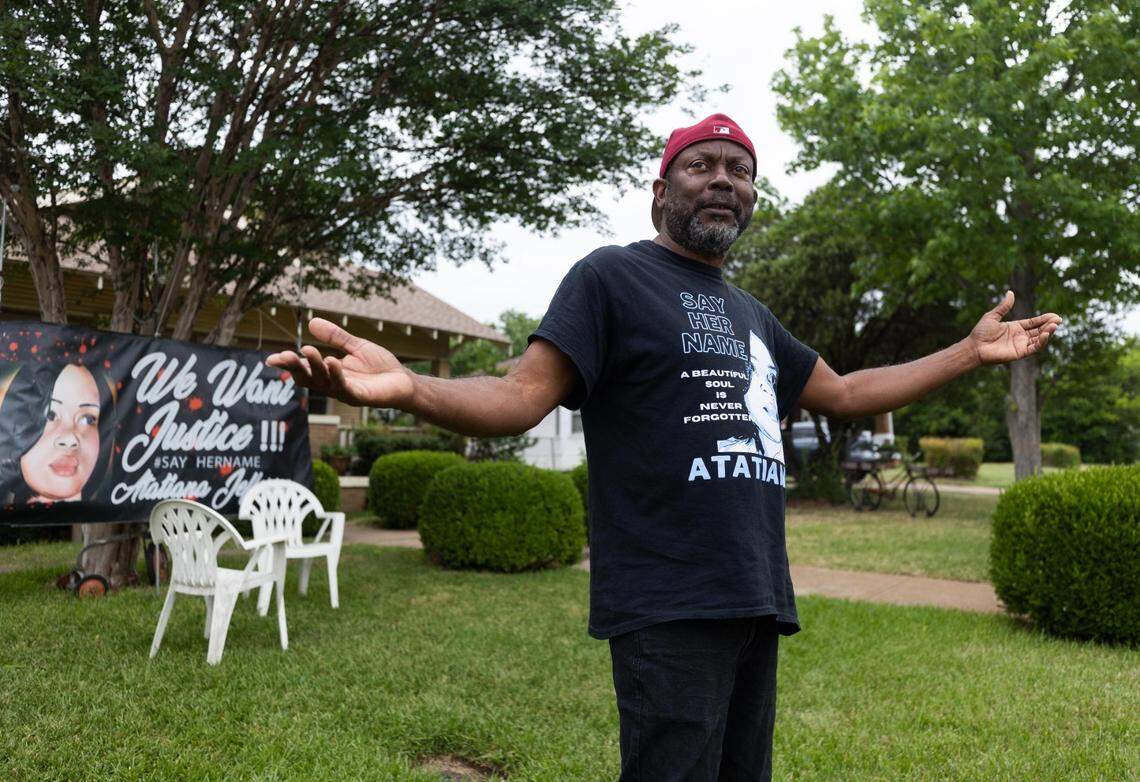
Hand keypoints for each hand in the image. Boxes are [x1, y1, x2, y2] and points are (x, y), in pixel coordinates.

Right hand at [265, 318, 415, 407]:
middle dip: (295, 368)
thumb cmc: (380, 367)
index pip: (304, 371)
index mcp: (329, 374)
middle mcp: (333, 385)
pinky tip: (333, 362)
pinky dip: (337, 375)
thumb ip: (335, 337)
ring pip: (324, 382)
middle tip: (284, 355)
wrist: (404, 380)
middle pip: (308, 379)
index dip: (288, 365)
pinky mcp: (360, 397)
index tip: (271, 359)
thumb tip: (311, 322)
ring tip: (308, 350)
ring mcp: (346, 392)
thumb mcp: (356, 347)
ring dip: (315, 367)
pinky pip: (345, 387)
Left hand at [969, 291, 1061, 365]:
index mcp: (1015, 327)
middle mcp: (1020, 336)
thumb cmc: (981, 332)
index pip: (1034, 322)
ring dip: (1047, 332)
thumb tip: (1010, 292)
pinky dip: (1041, 342)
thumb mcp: (992, 316)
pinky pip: (1034, 348)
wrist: (974, 347)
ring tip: (1054, 325)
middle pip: (1039, 330)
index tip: (1054, 315)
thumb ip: (1003, 306)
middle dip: (1049, 325)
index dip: (1044, 319)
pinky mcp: (1019, 353)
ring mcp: (1020, 345)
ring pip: (1039, 339)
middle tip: (1058, 320)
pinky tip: (1045, 334)